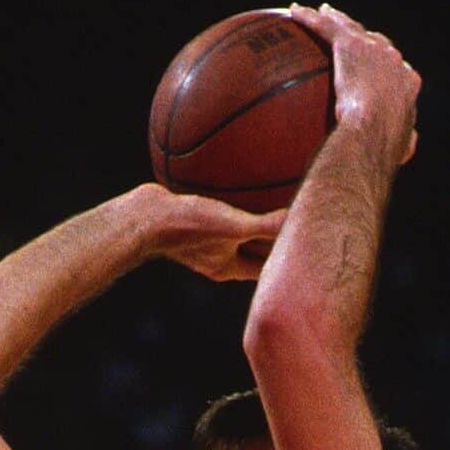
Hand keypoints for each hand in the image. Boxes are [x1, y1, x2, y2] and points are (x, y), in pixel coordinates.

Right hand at [138, 184, 287, 281]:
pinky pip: (218, 212)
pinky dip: (231, 201)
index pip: (267, 270)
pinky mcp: (189, 221)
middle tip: (298, 225)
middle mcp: (216, 259)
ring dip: (253, 221)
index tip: (309, 249)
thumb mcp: (233, 226)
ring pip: (235, 233)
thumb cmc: (186, 226)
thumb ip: (267, 226)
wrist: (140, 218)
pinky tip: (235, 179)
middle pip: (253, 253)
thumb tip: (302, 219)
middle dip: (274, 242)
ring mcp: (201, 241)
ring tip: (272, 204)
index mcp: (228, 268)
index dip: (288, 263)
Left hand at [290, 3, 419, 165]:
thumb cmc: (381, 148)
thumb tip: (399, 156)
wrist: (373, 133)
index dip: (385, 65)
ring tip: (321, 12)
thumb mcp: (396, 150)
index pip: (395, 68)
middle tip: (349, 35)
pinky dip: (311, 19)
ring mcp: (373, 49)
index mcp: (407, 85)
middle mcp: (394, 61)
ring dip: (335, 19)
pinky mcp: (351, 45)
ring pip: (350, 28)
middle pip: (376, 42)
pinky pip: (327, 27)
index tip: (374, 67)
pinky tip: (294, 12)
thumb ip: (400, 145)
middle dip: (363, 36)